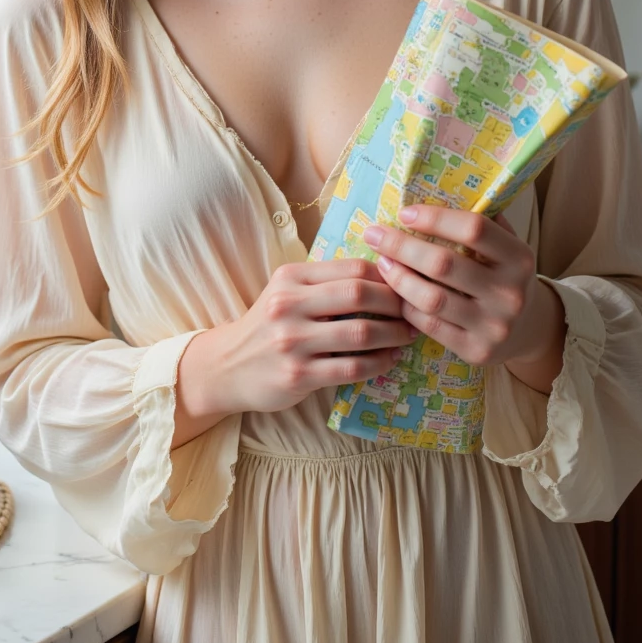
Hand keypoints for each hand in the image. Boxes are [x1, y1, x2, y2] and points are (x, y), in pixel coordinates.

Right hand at [176, 258, 416, 428]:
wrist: (227, 367)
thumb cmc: (268, 326)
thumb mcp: (286, 292)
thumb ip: (325, 283)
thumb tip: (385, 273)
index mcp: (290, 277)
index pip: (351, 267)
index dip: (387, 275)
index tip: (406, 284)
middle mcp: (288, 305)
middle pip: (358, 293)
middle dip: (395, 302)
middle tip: (414, 310)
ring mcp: (292, 342)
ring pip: (360, 332)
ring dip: (393, 334)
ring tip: (408, 335)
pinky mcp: (298, 376)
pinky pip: (351, 367)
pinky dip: (379, 363)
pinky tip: (390, 359)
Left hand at [362, 205, 565, 386]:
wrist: (529, 330)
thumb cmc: (504, 276)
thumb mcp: (506, 247)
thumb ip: (481, 222)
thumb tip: (434, 188)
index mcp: (519, 258)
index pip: (474, 229)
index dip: (435, 218)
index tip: (405, 213)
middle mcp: (510, 292)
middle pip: (444, 264)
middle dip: (401, 246)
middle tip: (374, 234)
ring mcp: (494, 325)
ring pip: (431, 298)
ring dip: (397, 277)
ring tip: (380, 262)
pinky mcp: (476, 351)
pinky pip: (429, 325)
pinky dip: (406, 306)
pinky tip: (393, 292)